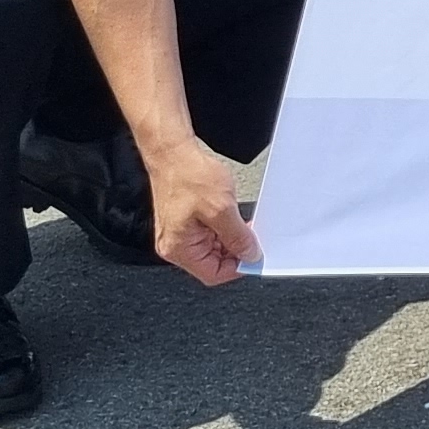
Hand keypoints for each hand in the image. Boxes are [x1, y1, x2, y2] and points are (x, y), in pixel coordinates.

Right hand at [151, 137, 260, 286]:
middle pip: (213, 262)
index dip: (237, 268)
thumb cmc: (188, 176)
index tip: (255, 256)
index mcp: (179, 249)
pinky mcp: (185, 220)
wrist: (173, 153)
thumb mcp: (222, 209)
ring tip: (241, 220)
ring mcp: (179, 233)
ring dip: (231, 236)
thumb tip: (250, 255)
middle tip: (253, 236)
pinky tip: (232, 213)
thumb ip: (237, 237)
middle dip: (236, 250)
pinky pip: (209, 233)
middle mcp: (175, 245)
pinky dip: (224, 227)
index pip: (212, 274)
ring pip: (214, 247)